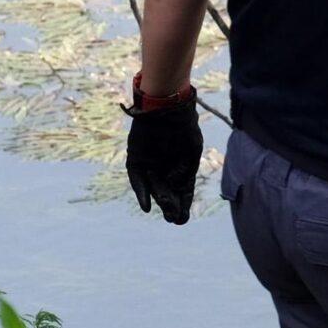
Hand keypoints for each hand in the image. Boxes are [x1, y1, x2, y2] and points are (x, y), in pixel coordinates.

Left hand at [124, 84, 201, 224]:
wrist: (167, 108)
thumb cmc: (184, 128)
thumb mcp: (191, 151)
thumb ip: (184, 170)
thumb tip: (175, 185)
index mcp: (180, 169)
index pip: (182, 192)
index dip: (182, 205)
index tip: (182, 219)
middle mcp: (164, 170)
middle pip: (167, 193)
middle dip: (170, 207)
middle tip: (174, 219)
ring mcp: (149, 166)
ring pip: (154, 188)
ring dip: (159, 201)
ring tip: (167, 212)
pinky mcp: (135, 161)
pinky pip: (137, 181)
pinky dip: (141, 193)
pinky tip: (146, 206)